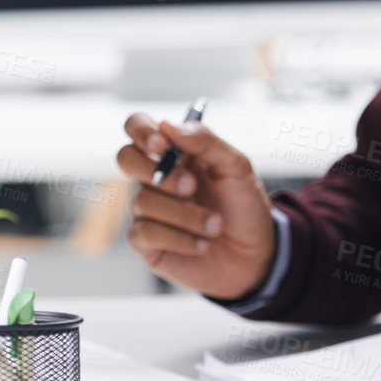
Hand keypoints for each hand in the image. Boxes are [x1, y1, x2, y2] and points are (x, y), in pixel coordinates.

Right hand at [116, 114, 275, 299]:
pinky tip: (201, 244)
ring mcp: (147, 209)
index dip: (142, 130)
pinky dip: (179, 238)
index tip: (162, 144)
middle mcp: (155, 177)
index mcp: (175, 152)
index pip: (139, 126)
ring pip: (143, 201)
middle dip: (156, 172)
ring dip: (186, 215)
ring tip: (215, 225)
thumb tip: (167, 125)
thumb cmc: (243, 206)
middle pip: (126, 158)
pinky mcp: (146, 242)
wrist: (254, 254)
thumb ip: (205, 141)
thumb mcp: (236, 167)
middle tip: (191, 187)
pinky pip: (145, 233)